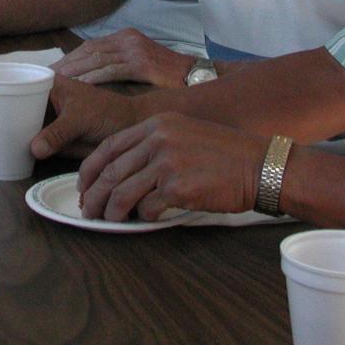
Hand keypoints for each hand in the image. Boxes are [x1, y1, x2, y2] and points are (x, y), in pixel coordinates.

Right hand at [0, 74, 136, 170]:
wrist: (127, 129)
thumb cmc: (107, 112)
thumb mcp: (82, 116)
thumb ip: (58, 131)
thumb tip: (33, 149)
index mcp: (44, 86)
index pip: (8, 85)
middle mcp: (38, 102)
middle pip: (2, 111)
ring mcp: (41, 122)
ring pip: (7, 131)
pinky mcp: (46, 142)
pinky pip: (20, 147)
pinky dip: (4, 155)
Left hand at [55, 29, 195, 86]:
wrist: (195, 75)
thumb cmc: (167, 76)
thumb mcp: (140, 64)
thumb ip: (119, 66)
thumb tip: (93, 78)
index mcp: (125, 38)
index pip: (90, 46)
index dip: (70, 59)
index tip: (52, 72)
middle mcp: (127, 39)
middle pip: (88, 50)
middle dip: (66, 65)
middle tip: (46, 79)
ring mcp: (134, 49)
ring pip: (96, 59)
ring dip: (74, 71)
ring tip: (55, 83)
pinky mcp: (141, 63)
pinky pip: (110, 71)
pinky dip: (93, 78)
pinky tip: (79, 88)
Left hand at [76, 113, 267, 221]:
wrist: (259, 164)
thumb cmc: (225, 153)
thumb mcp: (185, 133)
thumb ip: (154, 145)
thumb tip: (124, 172)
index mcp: (157, 124)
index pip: (110, 146)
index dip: (91, 169)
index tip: (84, 185)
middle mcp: (158, 139)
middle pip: (111, 171)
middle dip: (94, 194)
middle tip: (88, 210)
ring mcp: (167, 162)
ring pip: (122, 192)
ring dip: (111, 211)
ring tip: (109, 220)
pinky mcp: (178, 187)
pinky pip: (147, 207)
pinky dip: (143, 216)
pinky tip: (147, 218)